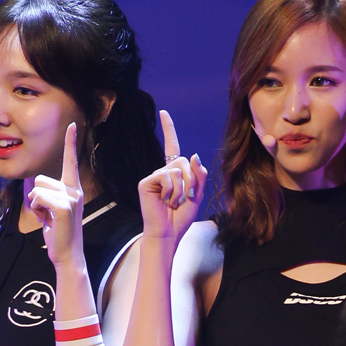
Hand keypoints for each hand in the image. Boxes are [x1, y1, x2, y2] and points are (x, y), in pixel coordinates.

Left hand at [28, 123, 84, 266]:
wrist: (67, 254)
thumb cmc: (58, 233)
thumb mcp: (52, 210)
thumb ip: (46, 196)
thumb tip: (34, 192)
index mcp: (73, 189)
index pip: (71, 161)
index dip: (71, 142)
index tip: (73, 124)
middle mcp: (75, 191)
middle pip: (40, 179)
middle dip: (37, 197)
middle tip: (47, 214)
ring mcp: (71, 199)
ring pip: (37, 189)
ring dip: (36, 205)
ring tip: (48, 218)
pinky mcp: (64, 208)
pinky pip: (38, 198)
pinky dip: (37, 210)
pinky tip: (47, 221)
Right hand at [137, 111, 207, 243]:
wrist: (168, 233)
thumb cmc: (181, 217)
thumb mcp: (197, 195)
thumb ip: (199, 175)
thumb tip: (194, 154)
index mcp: (174, 173)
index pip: (172, 147)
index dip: (168, 130)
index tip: (163, 112)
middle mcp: (162, 172)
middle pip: (182, 161)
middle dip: (191, 180)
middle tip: (187, 198)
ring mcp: (153, 176)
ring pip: (176, 170)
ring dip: (182, 189)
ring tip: (174, 203)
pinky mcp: (146, 182)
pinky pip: (166, 177)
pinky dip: (171, 191)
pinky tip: (165, 201)